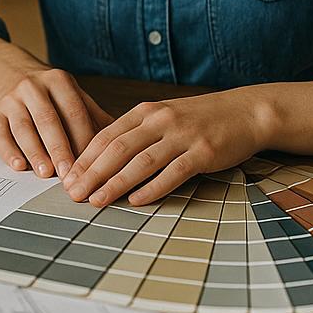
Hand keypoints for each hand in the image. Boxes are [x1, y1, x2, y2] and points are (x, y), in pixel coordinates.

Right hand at [0, 59, 112, 178]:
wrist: (4, 68)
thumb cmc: (44, 89)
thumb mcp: (69, 92)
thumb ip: (92, 115)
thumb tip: (121, 140)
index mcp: (58, 81)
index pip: (74, 113)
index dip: (84, 140)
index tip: (93, 164)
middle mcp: (32, 86)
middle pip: (49, 121)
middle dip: (60, 149)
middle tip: (69, 175)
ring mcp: (10, 98)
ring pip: (23, 127)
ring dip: (35, 152)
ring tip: (45, 173)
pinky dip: (8, 151)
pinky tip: (18, 165)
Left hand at [62, 87, 274, 206]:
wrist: (245, 112)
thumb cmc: (199, 120)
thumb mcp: (163, 117)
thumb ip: (136, 134)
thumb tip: (103, 161)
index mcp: (145, 112)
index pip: (106, 135)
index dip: (84, 158)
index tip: (67, 177)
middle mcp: (160, 120)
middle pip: (117, 148)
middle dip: (91, 172)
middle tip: (72, 193)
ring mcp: (182, 136)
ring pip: (141, 161)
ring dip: (115, 183)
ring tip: (96, 200)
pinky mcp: (203, 152)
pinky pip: (173, 172)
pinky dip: (153, 188)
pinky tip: (136, 201)